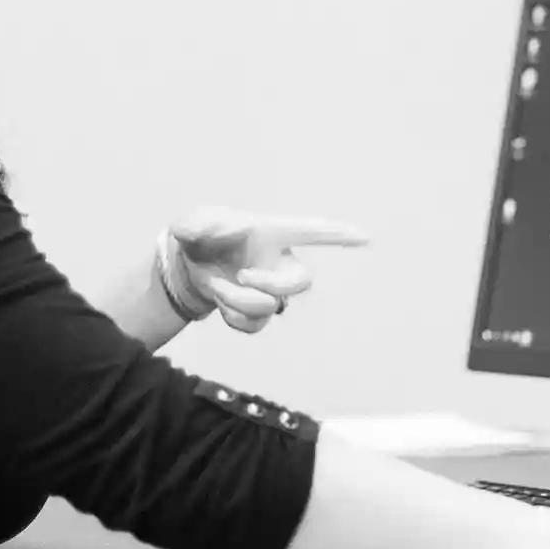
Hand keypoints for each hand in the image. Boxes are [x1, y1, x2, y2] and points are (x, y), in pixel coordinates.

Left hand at [168, 207, 369, 333]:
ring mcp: (270, 290)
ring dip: (239, 301)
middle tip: (242, 277)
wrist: (183, 266)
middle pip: (302, 280)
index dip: (339, 235)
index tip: (366, 238)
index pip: (311, 232)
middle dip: (272, 284)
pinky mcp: (256, 313)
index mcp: (271, 233)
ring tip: (218, 286)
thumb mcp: (191, 223)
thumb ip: (203, 223)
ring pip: (272, 306)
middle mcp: (278, 261)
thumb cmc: (198, 236)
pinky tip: (220, 303)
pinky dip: (232, 317)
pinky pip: (255, 325)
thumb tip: (233, 226)